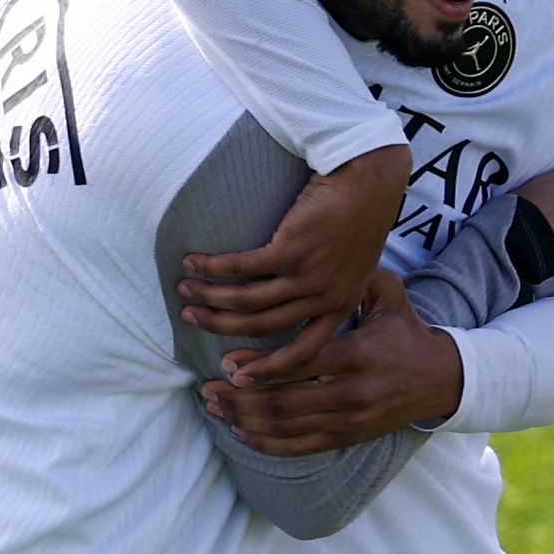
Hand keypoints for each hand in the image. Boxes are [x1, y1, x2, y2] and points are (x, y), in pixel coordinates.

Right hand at [177, 143, 411, 382]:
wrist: (368, 177)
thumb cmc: (358, 214)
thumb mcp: (354, 266)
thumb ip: (330, 290)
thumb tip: (294, 303)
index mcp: (341, 307)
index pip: (302, 353)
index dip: (267, 369)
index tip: (238, 375)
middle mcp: (324, 299)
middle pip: (261, 327)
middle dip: (220, 327)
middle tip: (192, 320)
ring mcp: (308, 277)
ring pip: (247, 301)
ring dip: (209, 297)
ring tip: (185, 291)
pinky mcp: (291, 251)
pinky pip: (241, 268)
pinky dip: (212, 267)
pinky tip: (192, 262)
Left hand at [206, 272, 463, 454]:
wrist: (441, 379)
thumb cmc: (406, 332)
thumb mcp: (389, 296)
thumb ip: (354, 275)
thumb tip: (318, 249)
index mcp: (358, 354)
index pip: (299, 363)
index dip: (260, 366)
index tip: (227, 361)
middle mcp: (351, 392)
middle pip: (285, 402)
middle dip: (241, 397)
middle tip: (208, 388)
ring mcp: (349, 420)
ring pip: (287, 427)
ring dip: (246, 419)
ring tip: (215, 407)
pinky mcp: (349, 438)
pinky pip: (301, 447)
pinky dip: (268, 443)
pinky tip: (242, 432)